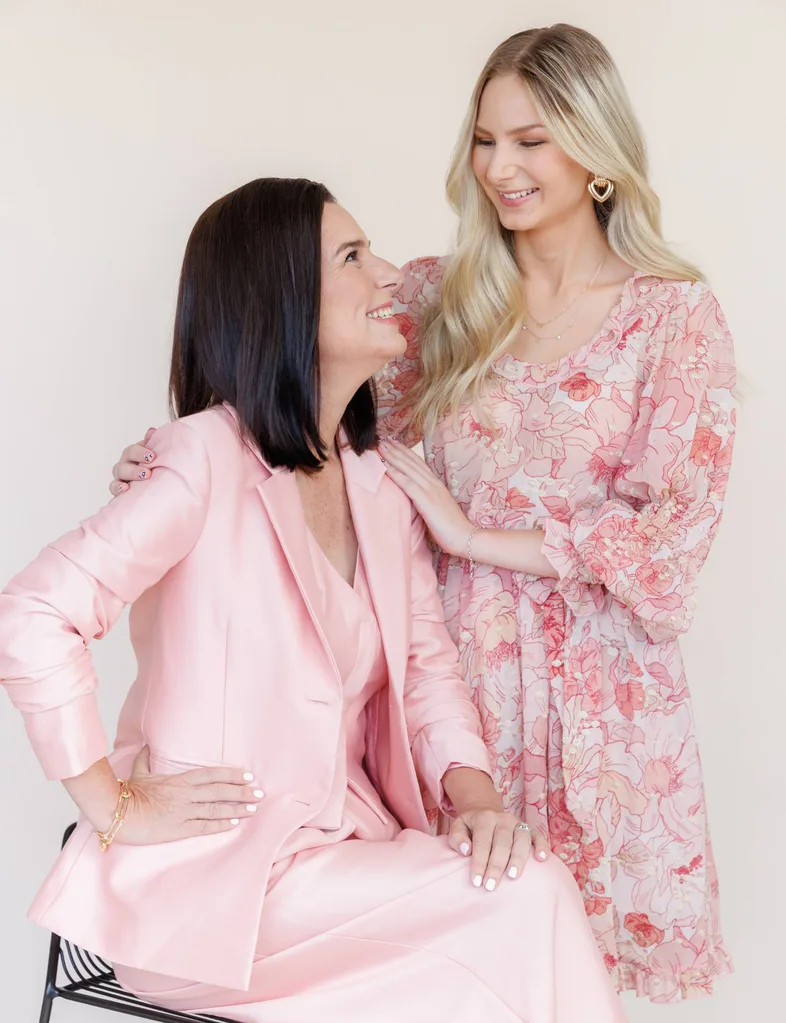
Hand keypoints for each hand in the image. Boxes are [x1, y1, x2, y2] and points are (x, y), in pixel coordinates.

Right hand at [108, 747, 263, 843]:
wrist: (118, 814)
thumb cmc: (128, 793)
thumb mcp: (139, 772)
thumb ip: (145, 759)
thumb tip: (145, 746)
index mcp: (180, 780)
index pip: (212, 775)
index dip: (232, 775)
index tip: (249, 776)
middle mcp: (186, 794)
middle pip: (220, 791)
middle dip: (242, 792)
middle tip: (260, 794)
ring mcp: (183, 812)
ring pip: (216, 809)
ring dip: (236, 809)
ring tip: (253, 809)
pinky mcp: (179, 829)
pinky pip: (204, 826)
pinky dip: (220, 824)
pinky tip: (234, 824)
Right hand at [110, 428, 156, 495]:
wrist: (160, 491)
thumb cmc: (160, 473)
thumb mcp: (160, 459)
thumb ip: (155, 445)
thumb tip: (152, 430)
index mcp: (137, 455)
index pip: (133, 449)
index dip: (140, 451)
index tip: (152, 457)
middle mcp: (127, 463)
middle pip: (126, 457)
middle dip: (138, 459)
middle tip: (148, 471)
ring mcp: (122, 477)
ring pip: (119, 471)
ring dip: (131, 473)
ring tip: (144, 477)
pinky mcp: (119, 490)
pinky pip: (114, 487)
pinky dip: (117, 487)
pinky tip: (125, 489)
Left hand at [379, 440, 472, 555]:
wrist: (465, 537)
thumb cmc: (453, 529)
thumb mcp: (440, 510)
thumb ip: (430, 502)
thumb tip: (419, 501)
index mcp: (438, 485)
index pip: (420, 464)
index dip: (406, 453)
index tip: (395, 444)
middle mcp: (434, 483)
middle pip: (412, 462)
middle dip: (397, 449)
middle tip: (383, 438)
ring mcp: (430, 490)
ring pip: (408, 468)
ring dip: (392, 456)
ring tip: (380, 445)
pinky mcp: (426, 500)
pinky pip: (407, 483)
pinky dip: (394, 472)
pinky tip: (384, 466)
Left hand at [448, 805, 549, 889]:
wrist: (486, 812)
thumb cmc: (471, 827)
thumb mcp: (458, 827)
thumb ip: (457, 838)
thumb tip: (467, 851)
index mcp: (484, 818)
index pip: (482, 842)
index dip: (479, 862)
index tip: (476, 881)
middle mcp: (503, 819)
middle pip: (502, 843)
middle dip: (496, 866)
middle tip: (491, 886)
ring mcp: (518, 823)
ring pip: (521, 840)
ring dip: (517, 859)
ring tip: (512, 876)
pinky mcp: (530, 829)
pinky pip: (538, 836)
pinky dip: (542, 846)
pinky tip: (542, 859)